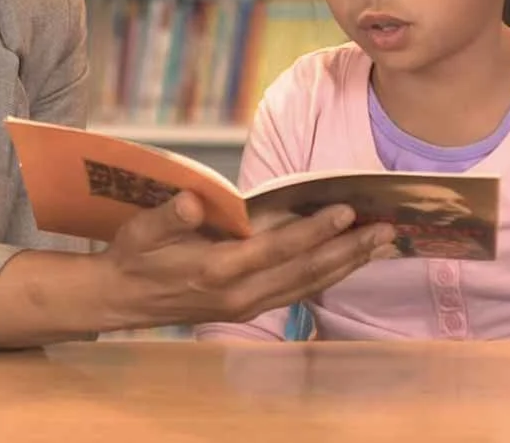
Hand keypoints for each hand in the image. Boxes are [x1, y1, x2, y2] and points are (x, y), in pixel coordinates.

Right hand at [98, 192, 396, 329]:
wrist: (121, 298)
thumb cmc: (133, 255)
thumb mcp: (140, 230)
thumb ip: (168, 215)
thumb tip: (191, 201)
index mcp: (218, 270)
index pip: (278, 248)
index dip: (314, 230)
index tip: (346, 211)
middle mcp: (241, 293)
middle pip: (306, 272)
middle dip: (349, 249)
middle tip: (387, 229)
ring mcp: (248, 305)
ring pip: (309, 285)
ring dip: (348, 264)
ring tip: (382, 244)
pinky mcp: (250, 308)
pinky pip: (299, 291)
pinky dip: (329, 275)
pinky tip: (349, 261)